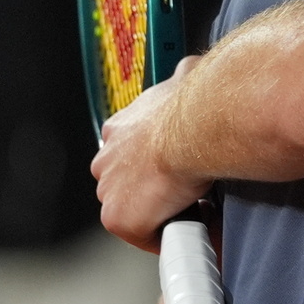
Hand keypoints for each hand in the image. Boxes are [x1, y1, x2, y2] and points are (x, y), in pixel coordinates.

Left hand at [94, 60, 208, 251]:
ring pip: (137, 211)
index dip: (154, 163)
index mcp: (119, 129)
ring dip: (162, 212)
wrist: (196, 127)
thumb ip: (181, 76)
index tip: (175, 167)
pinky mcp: (120, 220)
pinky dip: (170, 234)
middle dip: (155, 191)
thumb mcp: (184, 77)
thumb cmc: (195, 105)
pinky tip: (193, 222)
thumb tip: (190, 66)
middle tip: (187, 189)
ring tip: (194, 206)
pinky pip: (146, 236)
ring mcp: (110, 192)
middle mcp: (107, 160)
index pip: (129, 154)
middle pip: (129, 186)